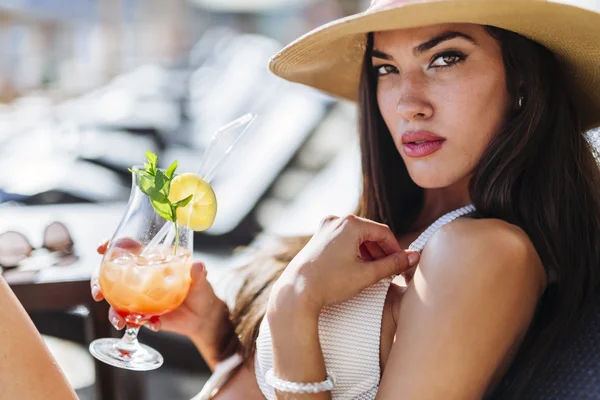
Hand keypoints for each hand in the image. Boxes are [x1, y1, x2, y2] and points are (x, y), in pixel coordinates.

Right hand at [94, 239, 223, 337]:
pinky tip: (151, 325)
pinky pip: (131, 319)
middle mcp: (140, 277)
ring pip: (115, 301)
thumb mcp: (201, 280)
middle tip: (98, 294)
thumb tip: (198, 265)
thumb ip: (198, 273)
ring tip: (120, 321)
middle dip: (98, 282)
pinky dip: (136, 324)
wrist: (203, 317)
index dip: (111, 245)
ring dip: (113, 311)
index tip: (101, 248)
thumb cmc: (200, 290)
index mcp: (151, 261)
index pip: (126, 248)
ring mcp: (138, 297)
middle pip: (109, 275)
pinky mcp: (142, 315)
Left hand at [269, 214, 419, 313]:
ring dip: (369, 253)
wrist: (296, 291)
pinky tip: (357, 269)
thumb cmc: (330, 283)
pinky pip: (344, 240)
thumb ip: (393, 264)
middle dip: (382, 252)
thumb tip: (414, 256)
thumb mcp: (367, 275)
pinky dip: (354, 252)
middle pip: (370, 234)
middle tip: (391, 271)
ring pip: (357, 237)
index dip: (396, 250)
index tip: (402, 266)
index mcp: (350, 224)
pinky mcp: (318, 237)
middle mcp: (337, 220)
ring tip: (375, 273)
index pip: (384, 233)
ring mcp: (325, 228)